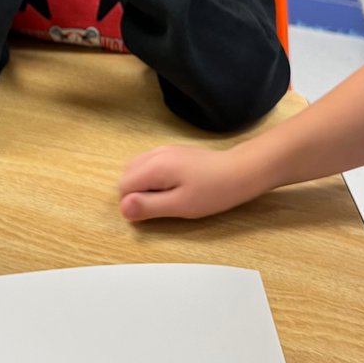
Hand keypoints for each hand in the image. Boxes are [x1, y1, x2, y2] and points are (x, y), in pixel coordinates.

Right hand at [118, 144, 259, 220]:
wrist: (240, 171)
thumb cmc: (213, 191)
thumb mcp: (180, 205)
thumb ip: (149, 206)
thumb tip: (123, 209)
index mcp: (154, 166)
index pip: (123, 186)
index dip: (133, 204)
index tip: (154, 213)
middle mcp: (156, 153)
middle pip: (127, 175)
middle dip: (136, 193)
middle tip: (162, 206)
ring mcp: (165, 150)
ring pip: (138, 168)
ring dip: (144, 185)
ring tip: (168, 197)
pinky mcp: (174, 152)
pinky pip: (151, 164)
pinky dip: (154, 177)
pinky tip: (174, 187)